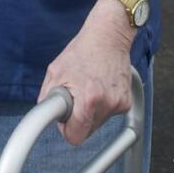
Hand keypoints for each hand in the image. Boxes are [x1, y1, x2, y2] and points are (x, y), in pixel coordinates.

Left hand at [38, 0, 135, 145]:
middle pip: (87, 131)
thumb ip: (47, 98)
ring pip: (98, 123)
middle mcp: (107, 103)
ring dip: (90, 111)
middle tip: (76, 96)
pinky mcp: (126, 102)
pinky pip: (108, 113)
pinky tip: (101, 86)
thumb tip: (46, 116)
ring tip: (89, 87)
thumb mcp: (55, 72)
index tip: (65, 120)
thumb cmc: (82, 50)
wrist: (109, 35)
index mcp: (89, 98)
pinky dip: (102, 105)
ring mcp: (119, 103)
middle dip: (79, 119)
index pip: (75, 137)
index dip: (67, 129)